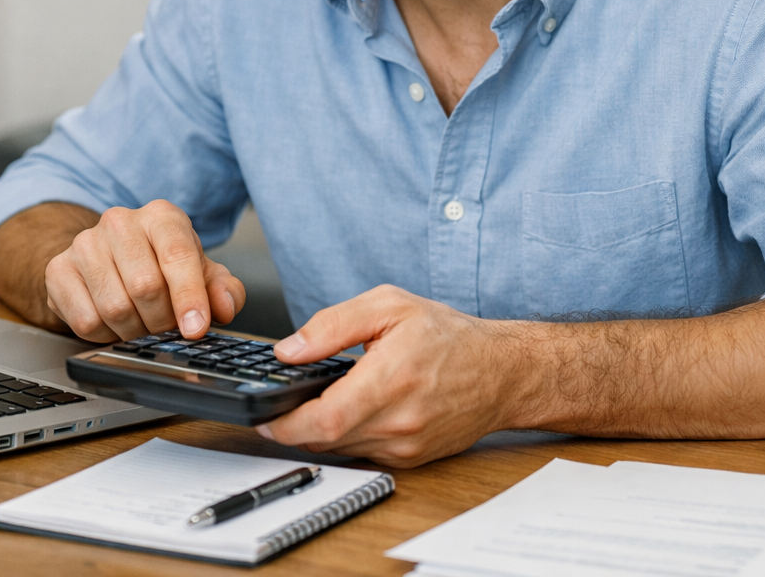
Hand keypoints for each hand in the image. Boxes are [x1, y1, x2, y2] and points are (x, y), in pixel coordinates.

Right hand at [43, 200, 245, 342]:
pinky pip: (85, 320)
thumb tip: (225, 306)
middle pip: (145, 287)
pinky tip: (114, 324)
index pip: (177, 255)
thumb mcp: (200, 274)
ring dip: (134, 330)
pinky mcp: (58, 269)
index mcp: (162, 216)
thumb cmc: (160, 266)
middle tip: (167, 329)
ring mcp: (85, 244)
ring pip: (114, 307)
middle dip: (162, 321)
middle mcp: (120, 222)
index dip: (189, 297)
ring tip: (141, 325)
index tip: (196, 329)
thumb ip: (223, 289)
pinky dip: (106, 335)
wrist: (108, 259)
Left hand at [257, 285, 524, 467]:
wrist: (501, 372)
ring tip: (310, 406)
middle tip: (275, 410)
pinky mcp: (412, 458)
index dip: (285, 424)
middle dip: (294, 427)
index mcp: (391, 379)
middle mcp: (400, 420)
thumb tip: (289, 350)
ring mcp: (407, 445)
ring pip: (342, 448)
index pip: (325, 419)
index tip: (263, 418)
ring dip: (319, 432)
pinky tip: (346, 413)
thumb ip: (333, 325)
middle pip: (326, 439)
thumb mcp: (388, 306)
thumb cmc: (449, 336)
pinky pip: (363, 453)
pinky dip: (346, 437)